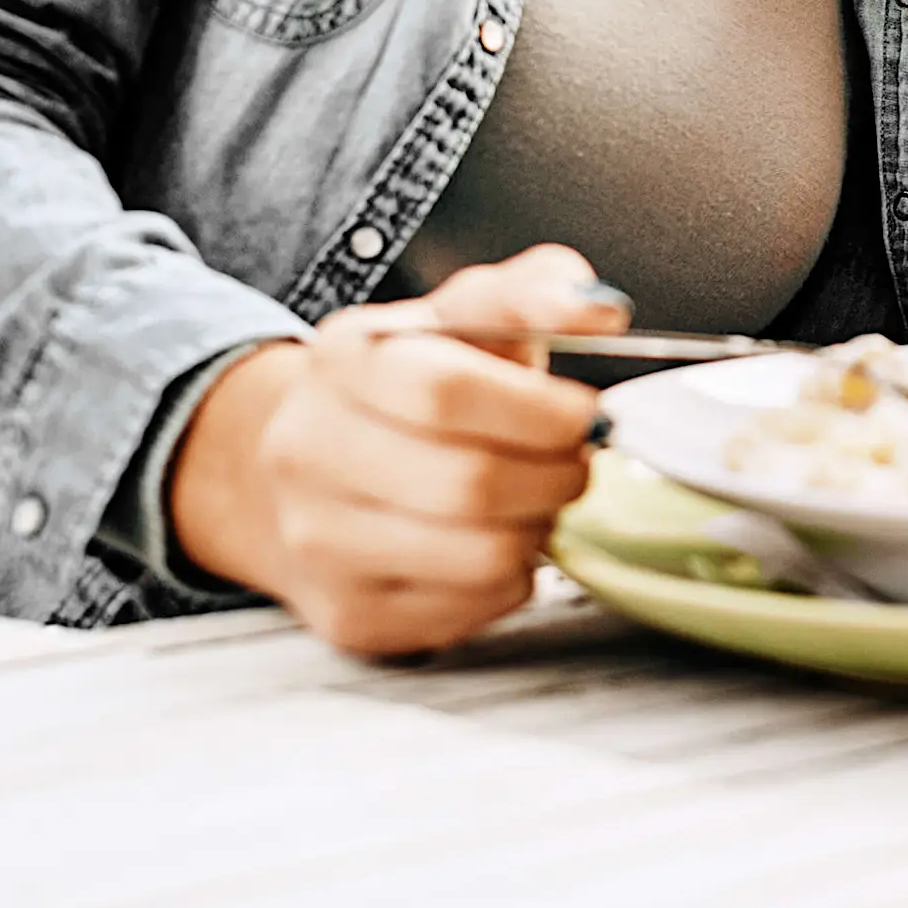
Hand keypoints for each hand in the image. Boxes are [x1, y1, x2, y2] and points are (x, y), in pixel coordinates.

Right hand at [168, 242, 612, 657]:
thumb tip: (600, 309)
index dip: (538, 410)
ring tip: (538, 499)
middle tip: (577, 462)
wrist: (309, 466)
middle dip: (556, 476)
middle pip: (469, 484)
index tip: (584, 413)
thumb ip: (536, 294)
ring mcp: (316, 541)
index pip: (444, 391)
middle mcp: (308, 450)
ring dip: (539, 529)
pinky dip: (510, 580)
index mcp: (344, 358)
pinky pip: (470, 610)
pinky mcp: (346, 613)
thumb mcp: (465, 314)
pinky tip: (495, 543)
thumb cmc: (411, 383)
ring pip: (478, 557)